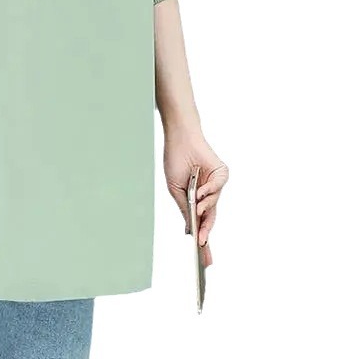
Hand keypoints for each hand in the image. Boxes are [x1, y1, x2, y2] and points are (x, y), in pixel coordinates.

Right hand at [163, 128, 227, 267]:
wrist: (179, 139)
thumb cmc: (176, 161)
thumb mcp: (176, 190)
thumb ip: (185, 209)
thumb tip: (190, 231)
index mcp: (196, 198)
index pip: (201, 223)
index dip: (203, 240)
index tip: (202, 260)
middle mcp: (208, 194)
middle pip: (210, 219)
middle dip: (207, 236)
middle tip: (204, 253)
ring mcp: (215, 184)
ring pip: (213, 204)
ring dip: (204, 210)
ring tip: (197, 213)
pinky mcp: (222, 174)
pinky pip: (217, 187)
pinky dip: (208, 192)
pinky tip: (199, 195)